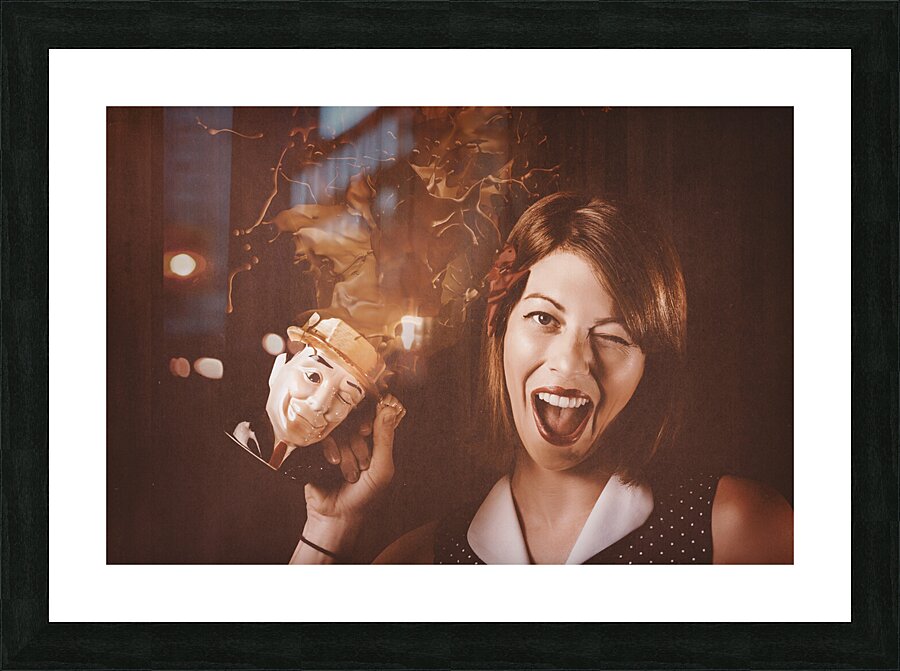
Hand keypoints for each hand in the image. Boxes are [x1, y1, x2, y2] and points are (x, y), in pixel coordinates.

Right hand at [296, 394, 404, 559]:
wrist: (337, 516)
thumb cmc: (364, 497)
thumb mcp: (382, 470)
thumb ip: (385, 440)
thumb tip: (389, 410)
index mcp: (372, 442)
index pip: (373, 415)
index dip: (370, 418)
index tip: (367, 431)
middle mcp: (353, 439)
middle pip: (354, 421)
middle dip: (359, 443)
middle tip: (363, 463)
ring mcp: (335, 444)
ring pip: (339, 430)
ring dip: (346, 452)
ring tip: (349, 473)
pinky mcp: (318, 449)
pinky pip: (323, 436)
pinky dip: (330, 449)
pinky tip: (333, 463)